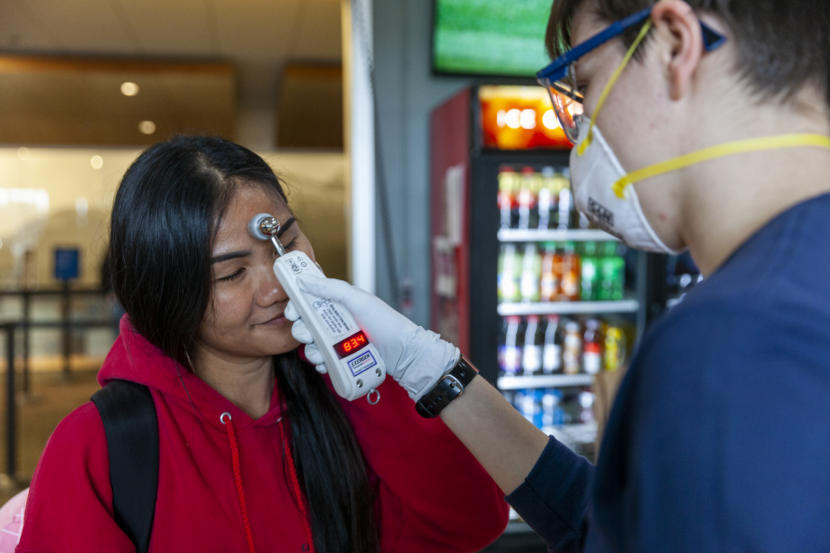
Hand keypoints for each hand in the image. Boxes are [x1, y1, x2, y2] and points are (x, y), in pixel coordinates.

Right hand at [284, 275, 459, 400]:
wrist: (403, 352)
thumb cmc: (385, 322)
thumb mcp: (358, 299)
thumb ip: (331, 289)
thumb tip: (304, 279)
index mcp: (337, 304)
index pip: (308, 302)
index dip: (296, 306)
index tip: (292, 312)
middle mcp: (335, 323)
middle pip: (305, 326)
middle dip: (301, 331)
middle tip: (308, 334)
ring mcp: (338, 343)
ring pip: (311, 347)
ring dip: (311, 351)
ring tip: (322, 353)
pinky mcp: (341, 360)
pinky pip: (322, 363)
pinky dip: (321, 364)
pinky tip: (327, 364)